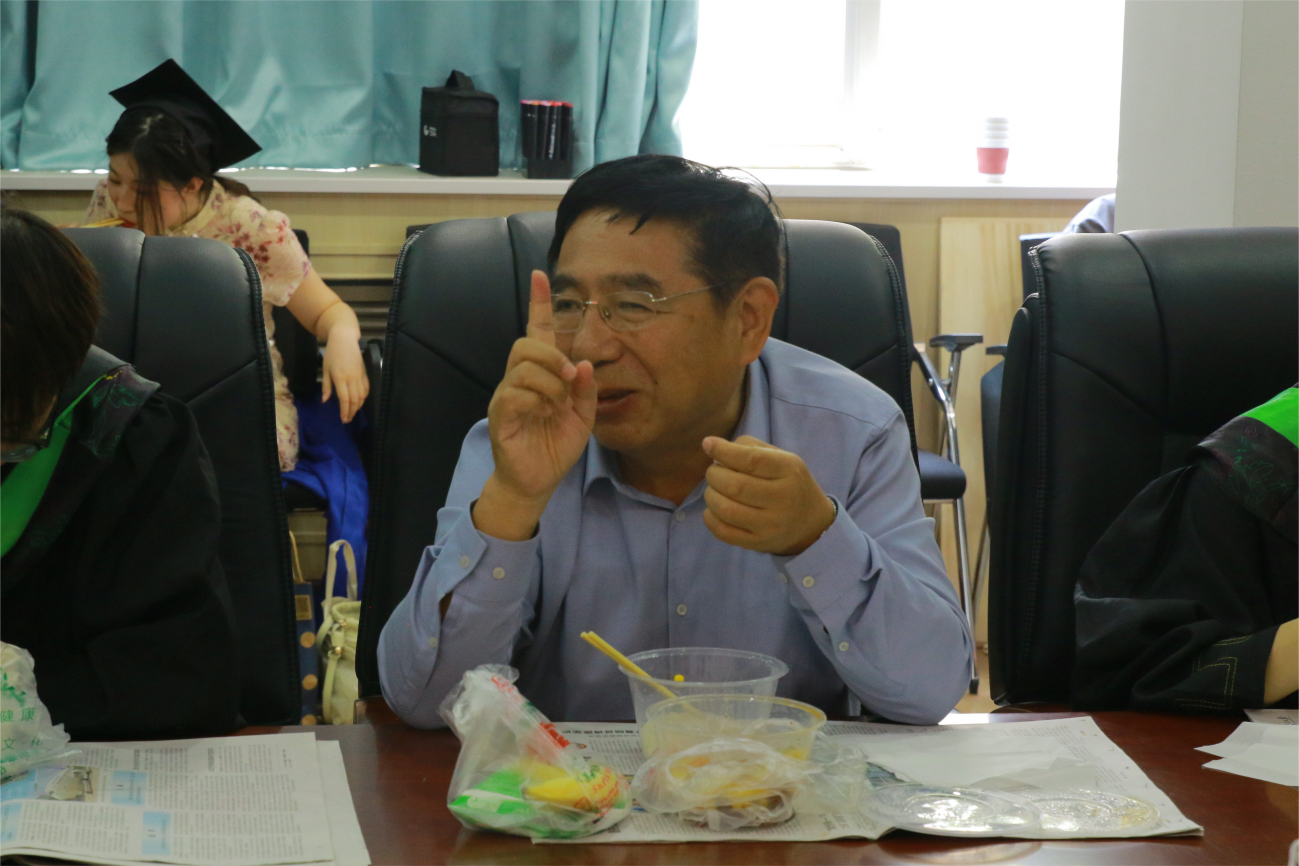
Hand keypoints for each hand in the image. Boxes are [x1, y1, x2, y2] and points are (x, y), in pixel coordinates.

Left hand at [322, 332, 370, 423]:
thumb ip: (326, 386)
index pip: (344, 399)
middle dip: (351, 412)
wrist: (344, 340)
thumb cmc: (332, 354)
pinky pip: (366, 389)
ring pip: (362, 396)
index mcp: (340, 378)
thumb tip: (325, 401)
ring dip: (358, 406)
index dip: (344, 411)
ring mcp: (359, 376)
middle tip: (348, 419)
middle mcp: (351, 379)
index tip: (343, 419)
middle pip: (354, 400)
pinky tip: (360, 402)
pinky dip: (364, 397)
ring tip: (353, 413)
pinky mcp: (364, 373)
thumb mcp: (325, 369)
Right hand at [475, 271, 595, 539]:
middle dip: (552, 354)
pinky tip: (545, 412)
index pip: (536, 330)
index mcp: (541, 374)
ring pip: (523, 367)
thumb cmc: (556, 445)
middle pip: (525, 343)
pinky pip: (515, 393)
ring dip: (550, 381)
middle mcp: (519, 379)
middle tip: (571, 377)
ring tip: (559, 403)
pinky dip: (537, 399)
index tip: (541, 275)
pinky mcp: (501, 415)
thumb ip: (587, 389)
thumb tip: (585, 364)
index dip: (539, 303)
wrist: (537, 481)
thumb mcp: (583, 416)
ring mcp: (507, 396)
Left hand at [701, 435, 836, 556]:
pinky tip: (714, 509)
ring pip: (726, 509)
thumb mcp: (781, 457)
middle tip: (714, 472)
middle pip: (734, 485)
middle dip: (714, 475)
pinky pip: (723, 532)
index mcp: (789, 470)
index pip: (751, 460)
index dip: (724, 451)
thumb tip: (712, 446)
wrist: (811, 523)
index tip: (708, 444)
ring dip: (710, 495)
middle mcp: (783, 498)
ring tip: (714, 490)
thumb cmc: (788, 482)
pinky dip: (710, 517)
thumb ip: (749, 447)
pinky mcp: (758, 543)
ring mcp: (770, 524)